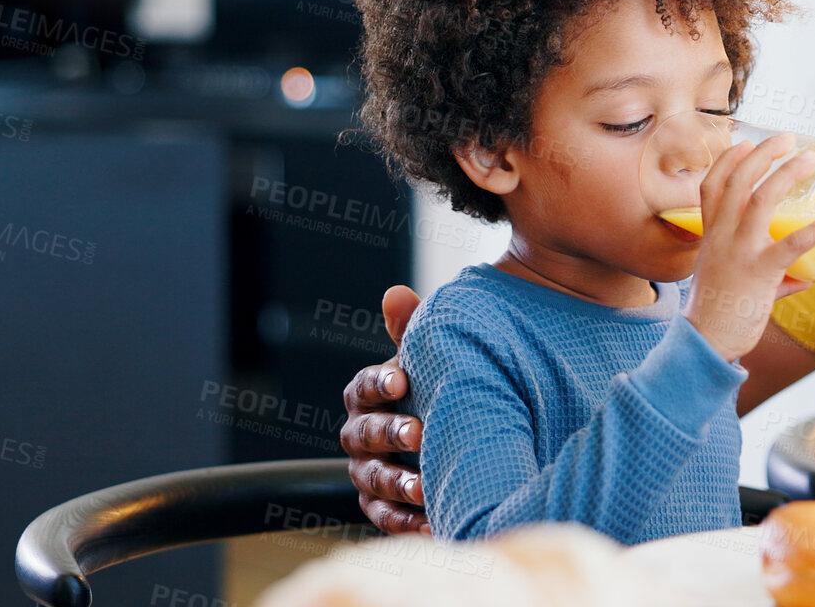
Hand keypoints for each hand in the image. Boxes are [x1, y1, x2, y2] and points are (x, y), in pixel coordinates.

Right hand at [340, 285, 429, 534]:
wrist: (455, 432)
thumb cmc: (438, 389)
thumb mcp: (431, 360)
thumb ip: (412, 333)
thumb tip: (395, 294)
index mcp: (368, 395)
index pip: (362, 387)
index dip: (379, 382)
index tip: (403, 379)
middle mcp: (359, 434)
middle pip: (362, 435)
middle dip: (389, 434)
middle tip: (419, 433)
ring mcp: (367, 472)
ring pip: (370, 479)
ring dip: (396, 483)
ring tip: (424, 486)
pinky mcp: (379, 506)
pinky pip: (383, 517)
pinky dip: (404, 521)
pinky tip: (430, 520)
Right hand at [683, 134, 814, 361]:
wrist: (705, 343)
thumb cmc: (719, 313)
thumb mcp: (733, 283)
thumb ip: (771, 275)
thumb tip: (804, 279)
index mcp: (710, 236)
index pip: (711, 186)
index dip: (727, 160)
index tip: (745, 141)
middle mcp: (721, 237)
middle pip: (738, 182)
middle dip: (764, 154)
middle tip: (789, 138)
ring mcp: (738, 252)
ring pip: (761, 199)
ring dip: (787, 173)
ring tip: (809, 159)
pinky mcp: (759, 272)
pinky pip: (791, 245)